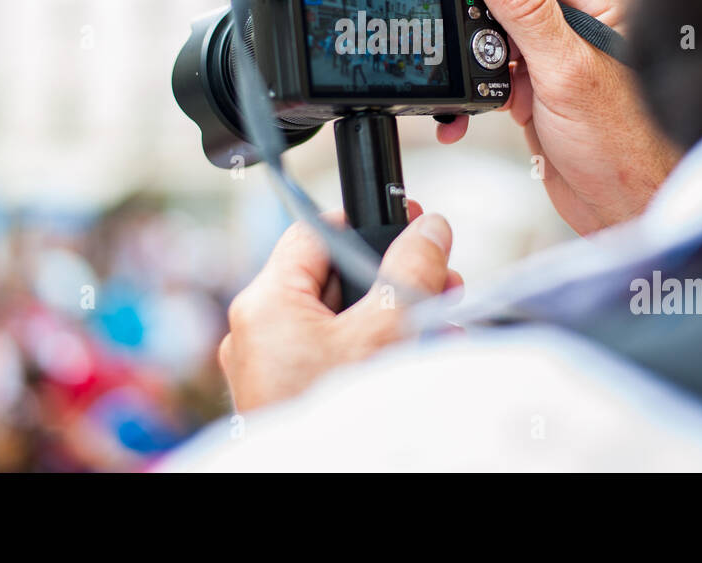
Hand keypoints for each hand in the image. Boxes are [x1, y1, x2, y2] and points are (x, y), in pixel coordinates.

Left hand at [219, 202, 462, 411]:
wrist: (325, 480)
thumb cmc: (339, 415)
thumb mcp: (387, 329)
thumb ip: (410, 270)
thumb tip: (430, 229)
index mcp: (265, 302)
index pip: (316, 231)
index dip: (368, 221)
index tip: (411, 222)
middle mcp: (259, 332)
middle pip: (335, 278)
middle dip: (395, 279)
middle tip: (442, 282)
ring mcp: (272, 369)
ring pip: (342, 321)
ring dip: (395, 318)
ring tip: (442, 324)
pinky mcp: (290, 397)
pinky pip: (336, 357)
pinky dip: (377, 352)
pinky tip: (420, 358)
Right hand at [416, 0, 678, 233]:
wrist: (630, 211)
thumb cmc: (626, 146)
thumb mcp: (566, 71)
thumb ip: (525, 6)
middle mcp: (577, 16)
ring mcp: (555, 50)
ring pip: (492, 21)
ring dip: (461, 44)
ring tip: (443, 63)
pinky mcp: (537, 85)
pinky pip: (489, 68)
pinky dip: (467, 86)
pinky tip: (459, 112)